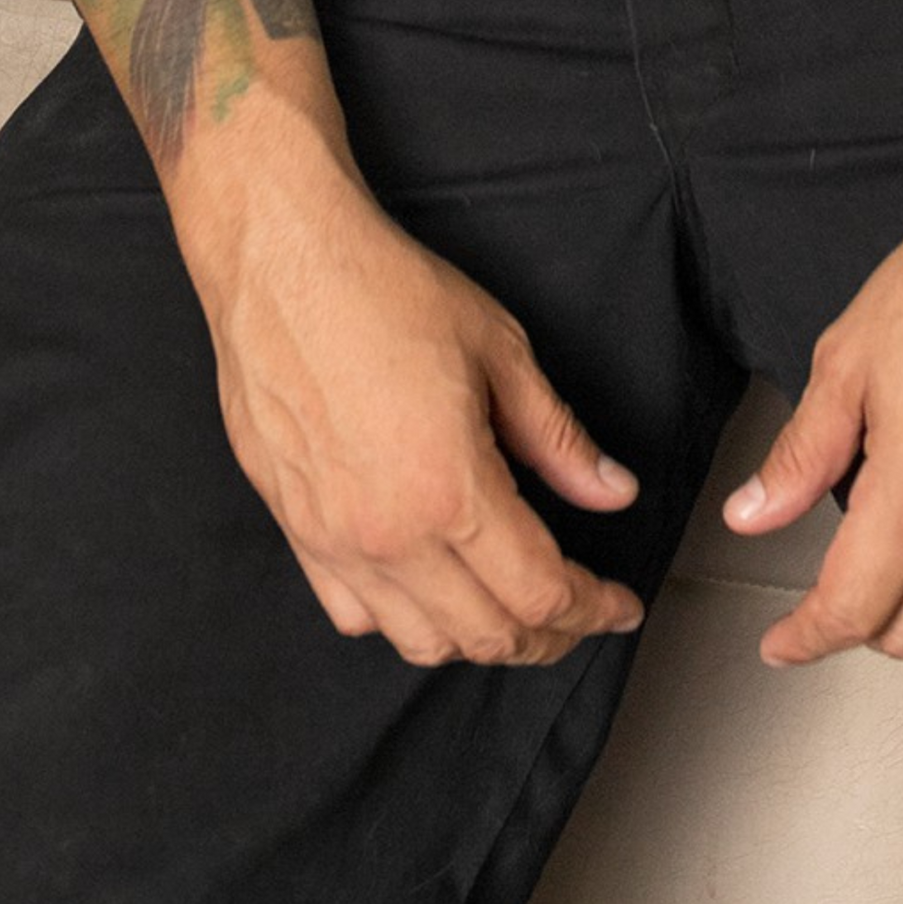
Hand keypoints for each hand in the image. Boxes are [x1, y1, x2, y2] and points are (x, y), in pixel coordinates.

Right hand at [181, 119, 645, 670]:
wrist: (282, 262)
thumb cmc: (384, 290)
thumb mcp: (499, 350)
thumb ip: (557, 437)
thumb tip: (611, 491)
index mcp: (450, 490)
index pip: (539, 592)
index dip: (592, 608)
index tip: (620, 604)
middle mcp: (389, 534)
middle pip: (487, 634)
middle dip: (549, 635)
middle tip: (580, 609)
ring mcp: (335, 540)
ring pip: (420, 641)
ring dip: (479, 638)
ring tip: (513, 609)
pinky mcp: (295, 528)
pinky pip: (353, 613)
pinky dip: (402, 621)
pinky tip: (429, 590)